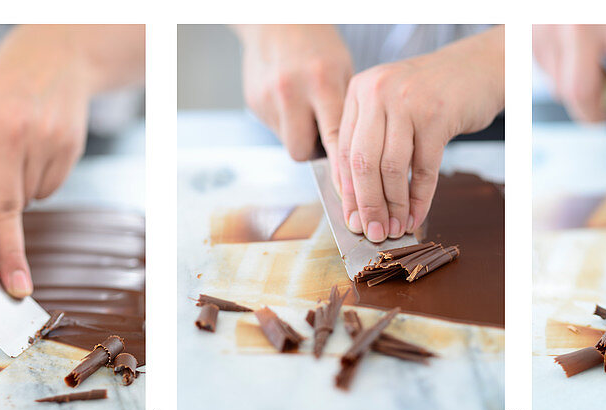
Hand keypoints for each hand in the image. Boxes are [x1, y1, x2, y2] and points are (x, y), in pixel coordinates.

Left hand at [0, 26, 92, 296]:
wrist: (53, 60)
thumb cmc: (0, 97)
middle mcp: (7, 134)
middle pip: (6, 209)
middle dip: (7, 253)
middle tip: (12, 288)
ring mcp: (41, 140)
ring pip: (29, 199)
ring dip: (19, 204)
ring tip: (17, 174)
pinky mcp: (68, 146)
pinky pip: (49, 188)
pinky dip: (39, 186)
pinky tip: (36, 161)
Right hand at [236, 25, 351, 166]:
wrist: (278, 20)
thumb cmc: (318, 48)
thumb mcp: (342, 72)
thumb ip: (344, 114)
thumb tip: (352, 160)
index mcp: (321, 81)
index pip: (334, 139)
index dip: (342, 171)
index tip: (350, 192)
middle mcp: (291, 91)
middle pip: (302, 151)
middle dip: (314, 152)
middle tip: (323, 136)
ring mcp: (268, 98)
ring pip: (287, 144)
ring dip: (300, 138)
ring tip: (307, 115)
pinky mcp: (253, 102)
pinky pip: (275, 129)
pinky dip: (286, 124)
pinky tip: (290, 102)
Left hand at [336, 27, 503, 242]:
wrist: (476, 69)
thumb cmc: (430, 95)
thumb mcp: (391, 107)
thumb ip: (370, 142)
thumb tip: (358, 202)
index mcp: (359, 90)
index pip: (344, 150)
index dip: (348, 192)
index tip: (352, 220)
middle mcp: (378, 91)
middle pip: (362, 162)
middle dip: (367, 205)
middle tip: (373, 233)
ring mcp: (407, 101)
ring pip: (391, 169)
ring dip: (394, 207)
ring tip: (395, 229)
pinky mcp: (437, 115)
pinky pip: (423, 169)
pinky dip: (419, 199)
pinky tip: (417, 216)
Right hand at [532, 25, 605, 140]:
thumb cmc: (601, 4)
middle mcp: (578, 27)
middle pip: (582, 93)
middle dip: (594, 112)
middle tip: (605, 115)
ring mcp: (548, 35)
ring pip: (563, 88)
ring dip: (577, 93)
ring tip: (591, 75)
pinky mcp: (529, 42)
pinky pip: (548, 75)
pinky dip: (562, 76)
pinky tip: (571, 57)